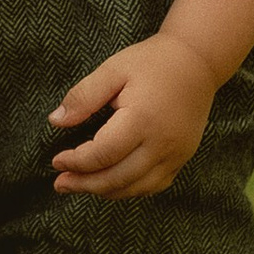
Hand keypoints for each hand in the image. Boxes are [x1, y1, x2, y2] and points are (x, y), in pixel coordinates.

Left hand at [48, 31, 221, 198]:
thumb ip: (83, 96)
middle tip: (60, 183)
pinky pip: (154, 185)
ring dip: (105, 191)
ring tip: (79, 185)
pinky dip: (129, 189)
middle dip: (85, 184)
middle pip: (117, 178)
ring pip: (135, 187)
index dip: (76, 162)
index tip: (56, 161)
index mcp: (142, 120)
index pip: (102, 154)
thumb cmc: (153, 62)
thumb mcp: (113, 69)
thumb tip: (56, 121)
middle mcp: (161, 143)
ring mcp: (175, 154)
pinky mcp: (182, 158)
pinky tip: (110, 183)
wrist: (197, 62)